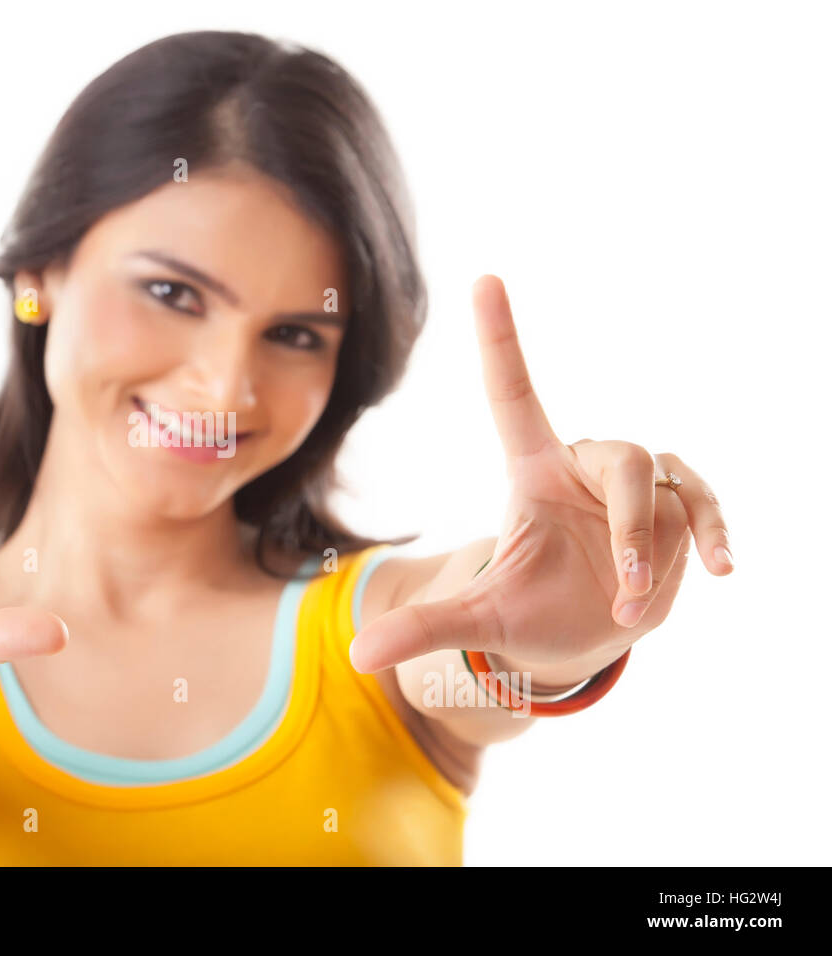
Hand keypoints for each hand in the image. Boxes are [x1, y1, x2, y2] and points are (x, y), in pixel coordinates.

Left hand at [350, 276, 731, 678]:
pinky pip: (700, 503)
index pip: (512, 392)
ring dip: (659, 546)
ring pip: (664, 481)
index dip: (500, 338)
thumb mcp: (479, 622)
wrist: (584, 636)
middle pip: (621, 455)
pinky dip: (713, 533)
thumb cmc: (528, 613)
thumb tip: (359, 657)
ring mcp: (636, 487)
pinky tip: (723, 569)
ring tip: (639, 609)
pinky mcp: (676, 510)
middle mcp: (585, 466)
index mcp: (531, 470)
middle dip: (628, 526)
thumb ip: (425, 632)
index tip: (485, 277)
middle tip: (624, 597)